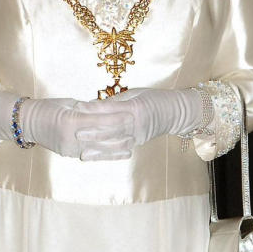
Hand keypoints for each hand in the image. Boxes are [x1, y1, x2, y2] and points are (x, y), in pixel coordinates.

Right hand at [21, 96, 133, 160]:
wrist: (27, 123)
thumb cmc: (48, 107)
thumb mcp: (68, 103)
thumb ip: (87, 108)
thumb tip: (107, 108)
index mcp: (70, 120)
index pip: (99, 120)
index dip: (117, 117)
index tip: (131, 113)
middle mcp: (71, 137)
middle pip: (102, 137)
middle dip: (121, 133)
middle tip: (137, 128)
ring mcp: (70, 149)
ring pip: (99, 150)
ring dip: (117, 147)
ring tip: (133, 143)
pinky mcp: (70, 154)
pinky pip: (92, 155)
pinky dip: (107, 154)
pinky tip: (120, 152)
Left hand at [79, 87, 204, 148]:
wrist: (176, 112)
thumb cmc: (155, 98)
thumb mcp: (135, 93)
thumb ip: (115, 100)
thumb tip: (92, 105)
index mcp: (136, 107)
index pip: (111, 108)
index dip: (94, 108)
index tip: (78, 106)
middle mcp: (137, 123)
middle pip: (113, 129)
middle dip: (94, 132)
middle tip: (76, 133)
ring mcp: (139, 134)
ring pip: (117, 143)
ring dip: (100, 149)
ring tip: (83, 153)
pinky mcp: (139, 142)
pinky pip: (123, 149)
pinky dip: (109, 154)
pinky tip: (97, 157)